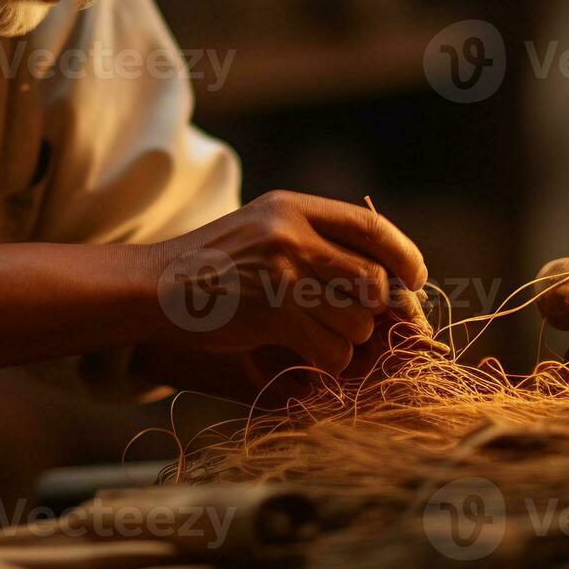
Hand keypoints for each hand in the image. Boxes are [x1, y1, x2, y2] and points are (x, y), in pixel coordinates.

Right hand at [149, 191, 427, 375]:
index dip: (404, 255)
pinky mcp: (273, 313)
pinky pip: (332, 349)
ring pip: (358, 320)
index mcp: (293, 208)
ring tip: (319, 335)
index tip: (414, 278)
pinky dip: (330, 361)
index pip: (371, 226)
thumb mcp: (263, 229)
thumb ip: (315, 241)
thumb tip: (385, 278)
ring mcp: (282, 273)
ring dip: (349, 338)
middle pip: (373, 279)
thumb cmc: (214, 264)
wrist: (155, 285)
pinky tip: (308, 355)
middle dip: (378, 310)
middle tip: (364, 323)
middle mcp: (292, 233)